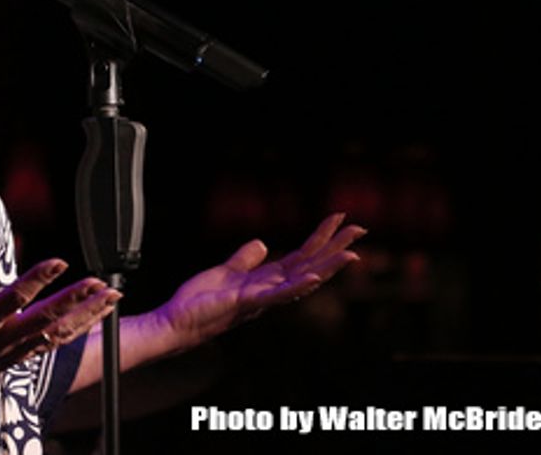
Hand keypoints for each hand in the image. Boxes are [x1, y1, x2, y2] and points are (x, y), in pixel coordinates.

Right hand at [0, 245, 119, 404]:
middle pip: (46, 318)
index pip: (14, 298)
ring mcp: (15, 350)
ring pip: (58, 334)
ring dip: (87, 316)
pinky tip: (95, 318)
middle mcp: (3, 337)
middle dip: (75, 301)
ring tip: (110, 298)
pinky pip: (56, 344)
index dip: (37, 280)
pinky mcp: (21, 357)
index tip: (60, 262)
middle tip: (100, 283)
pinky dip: (78, 330)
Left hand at [154, 213, 363, 352]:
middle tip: (361, 229)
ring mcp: (262, 297)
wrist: (179, 321)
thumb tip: (262, 243)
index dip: (321, 238)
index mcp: (267, 279)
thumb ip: (246, 259)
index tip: (340, 219)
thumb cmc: (201, 301)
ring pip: (302, 279)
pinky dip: (297, 285)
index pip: (302, 256)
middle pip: (310, 264)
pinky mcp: (247, 302)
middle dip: (335, 247)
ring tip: (351, 254)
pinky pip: (277, 294)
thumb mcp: (227, 272)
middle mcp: (271, 289)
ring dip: (327, 267)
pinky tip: (314, 276)